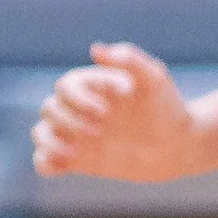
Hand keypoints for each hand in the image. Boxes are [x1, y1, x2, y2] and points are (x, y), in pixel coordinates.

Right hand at [31, 42, 199, 180]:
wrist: (177, 145)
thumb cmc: (166, 107)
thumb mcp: (155, 80)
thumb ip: (130, 59)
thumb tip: (95, 50)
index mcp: (91, 86)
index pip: (66, 86)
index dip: (78, 98)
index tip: (106, 111)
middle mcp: (78, 108)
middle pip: (50, 108)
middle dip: (69, 121)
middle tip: (100, 132)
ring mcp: (75, 134)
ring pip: (41, 133)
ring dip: (50, 142)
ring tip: (73, 154)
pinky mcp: (77, 160)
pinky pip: (44, 161)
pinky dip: (44, 163)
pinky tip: (62, 167)